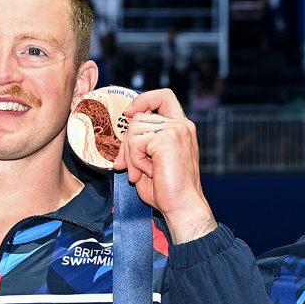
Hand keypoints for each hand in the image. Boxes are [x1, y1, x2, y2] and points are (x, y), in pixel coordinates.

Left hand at [113, 88, 216, 243]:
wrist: (182, 207)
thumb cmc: (168, 190)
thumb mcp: (151, 160)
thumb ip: (141, 142)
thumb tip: (122, 135)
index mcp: (181, 127)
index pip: (163, 96)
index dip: (143, 100)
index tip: (129, 113)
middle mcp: (181, 124)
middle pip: (138, 118)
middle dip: (127, 145)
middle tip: (131, 169)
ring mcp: (175, 129)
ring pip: (133, 130)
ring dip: (131, 155)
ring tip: (144, 172)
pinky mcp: (167, 138)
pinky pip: (135, 143)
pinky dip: (135, 161)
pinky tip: (148, 173)